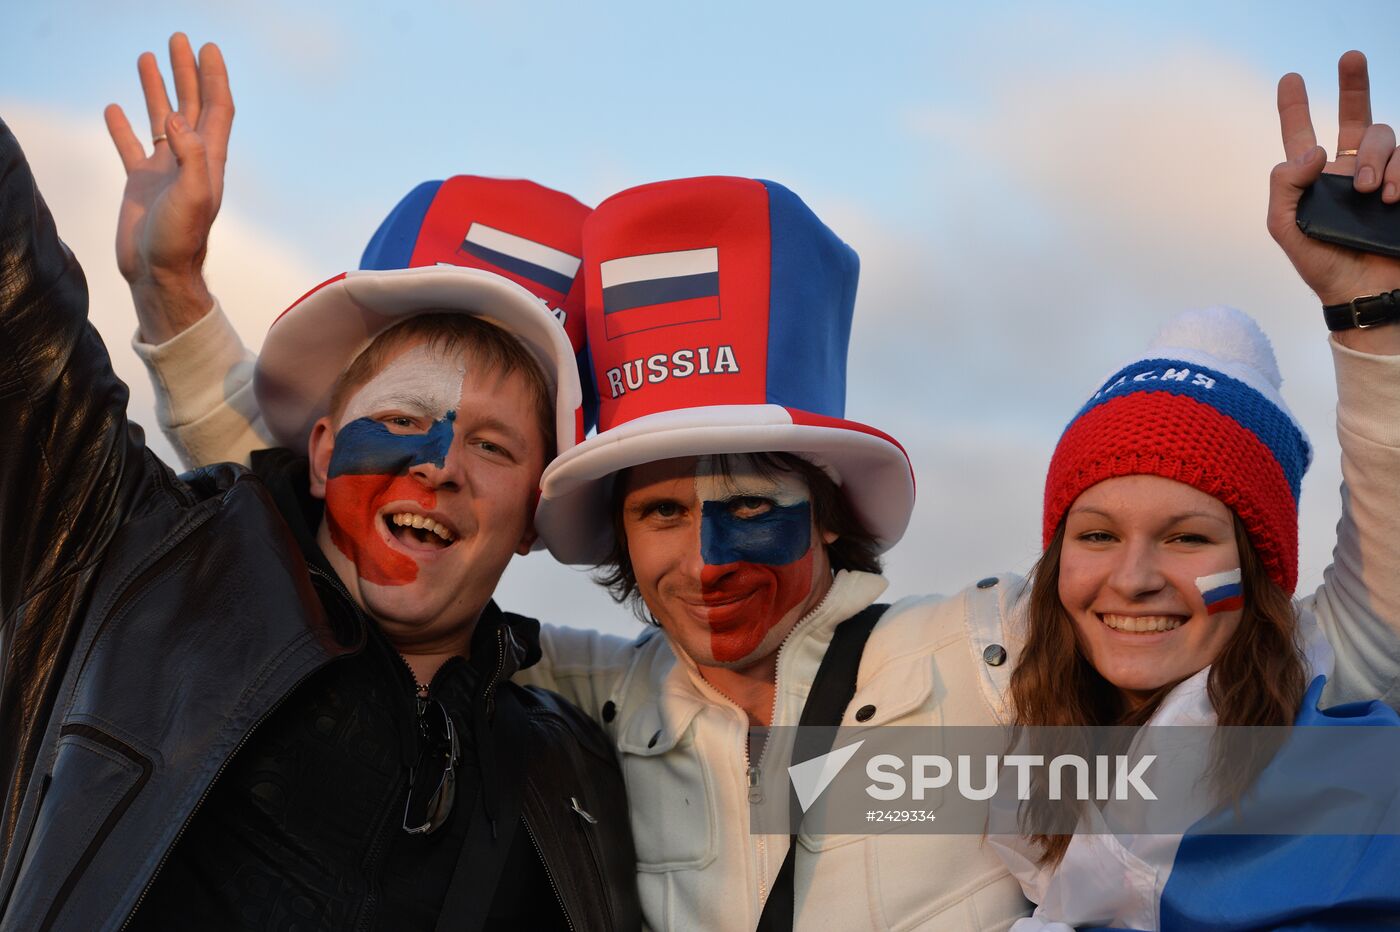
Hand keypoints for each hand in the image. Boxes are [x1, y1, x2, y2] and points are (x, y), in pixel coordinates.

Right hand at [104, 34, 232, 342]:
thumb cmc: (180, 242)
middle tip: (179, 39)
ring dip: (156, 89)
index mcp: (209, 161)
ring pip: (161, 119)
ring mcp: (164, 171)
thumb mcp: (195, 198)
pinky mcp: (140, 184)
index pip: (216, 108)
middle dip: (187, 72)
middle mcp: (190, 161)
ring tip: (148, 58)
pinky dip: (122, 126)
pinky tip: (113, 108)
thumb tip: (178, 119)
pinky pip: (130, 146)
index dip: (214, 77)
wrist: (158, 275)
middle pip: (191, 105)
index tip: (207, 48)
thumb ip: (192, 158)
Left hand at [1268, 51, 1399, 310]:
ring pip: (1384, 136)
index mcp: (1314, 179)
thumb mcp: (1285, 230)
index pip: (1301, 135)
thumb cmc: (1322, 266)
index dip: (1295, 107)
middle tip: (1350, 57)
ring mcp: (1382, 177)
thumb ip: (1284, 187)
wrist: (1364, 292)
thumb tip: (1310, 149)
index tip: (1289, 78)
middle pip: (1355, 117)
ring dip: (1376, 157)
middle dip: (1353, 84)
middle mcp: (1349, 171)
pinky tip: (1392, 197)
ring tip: (1370, 191)